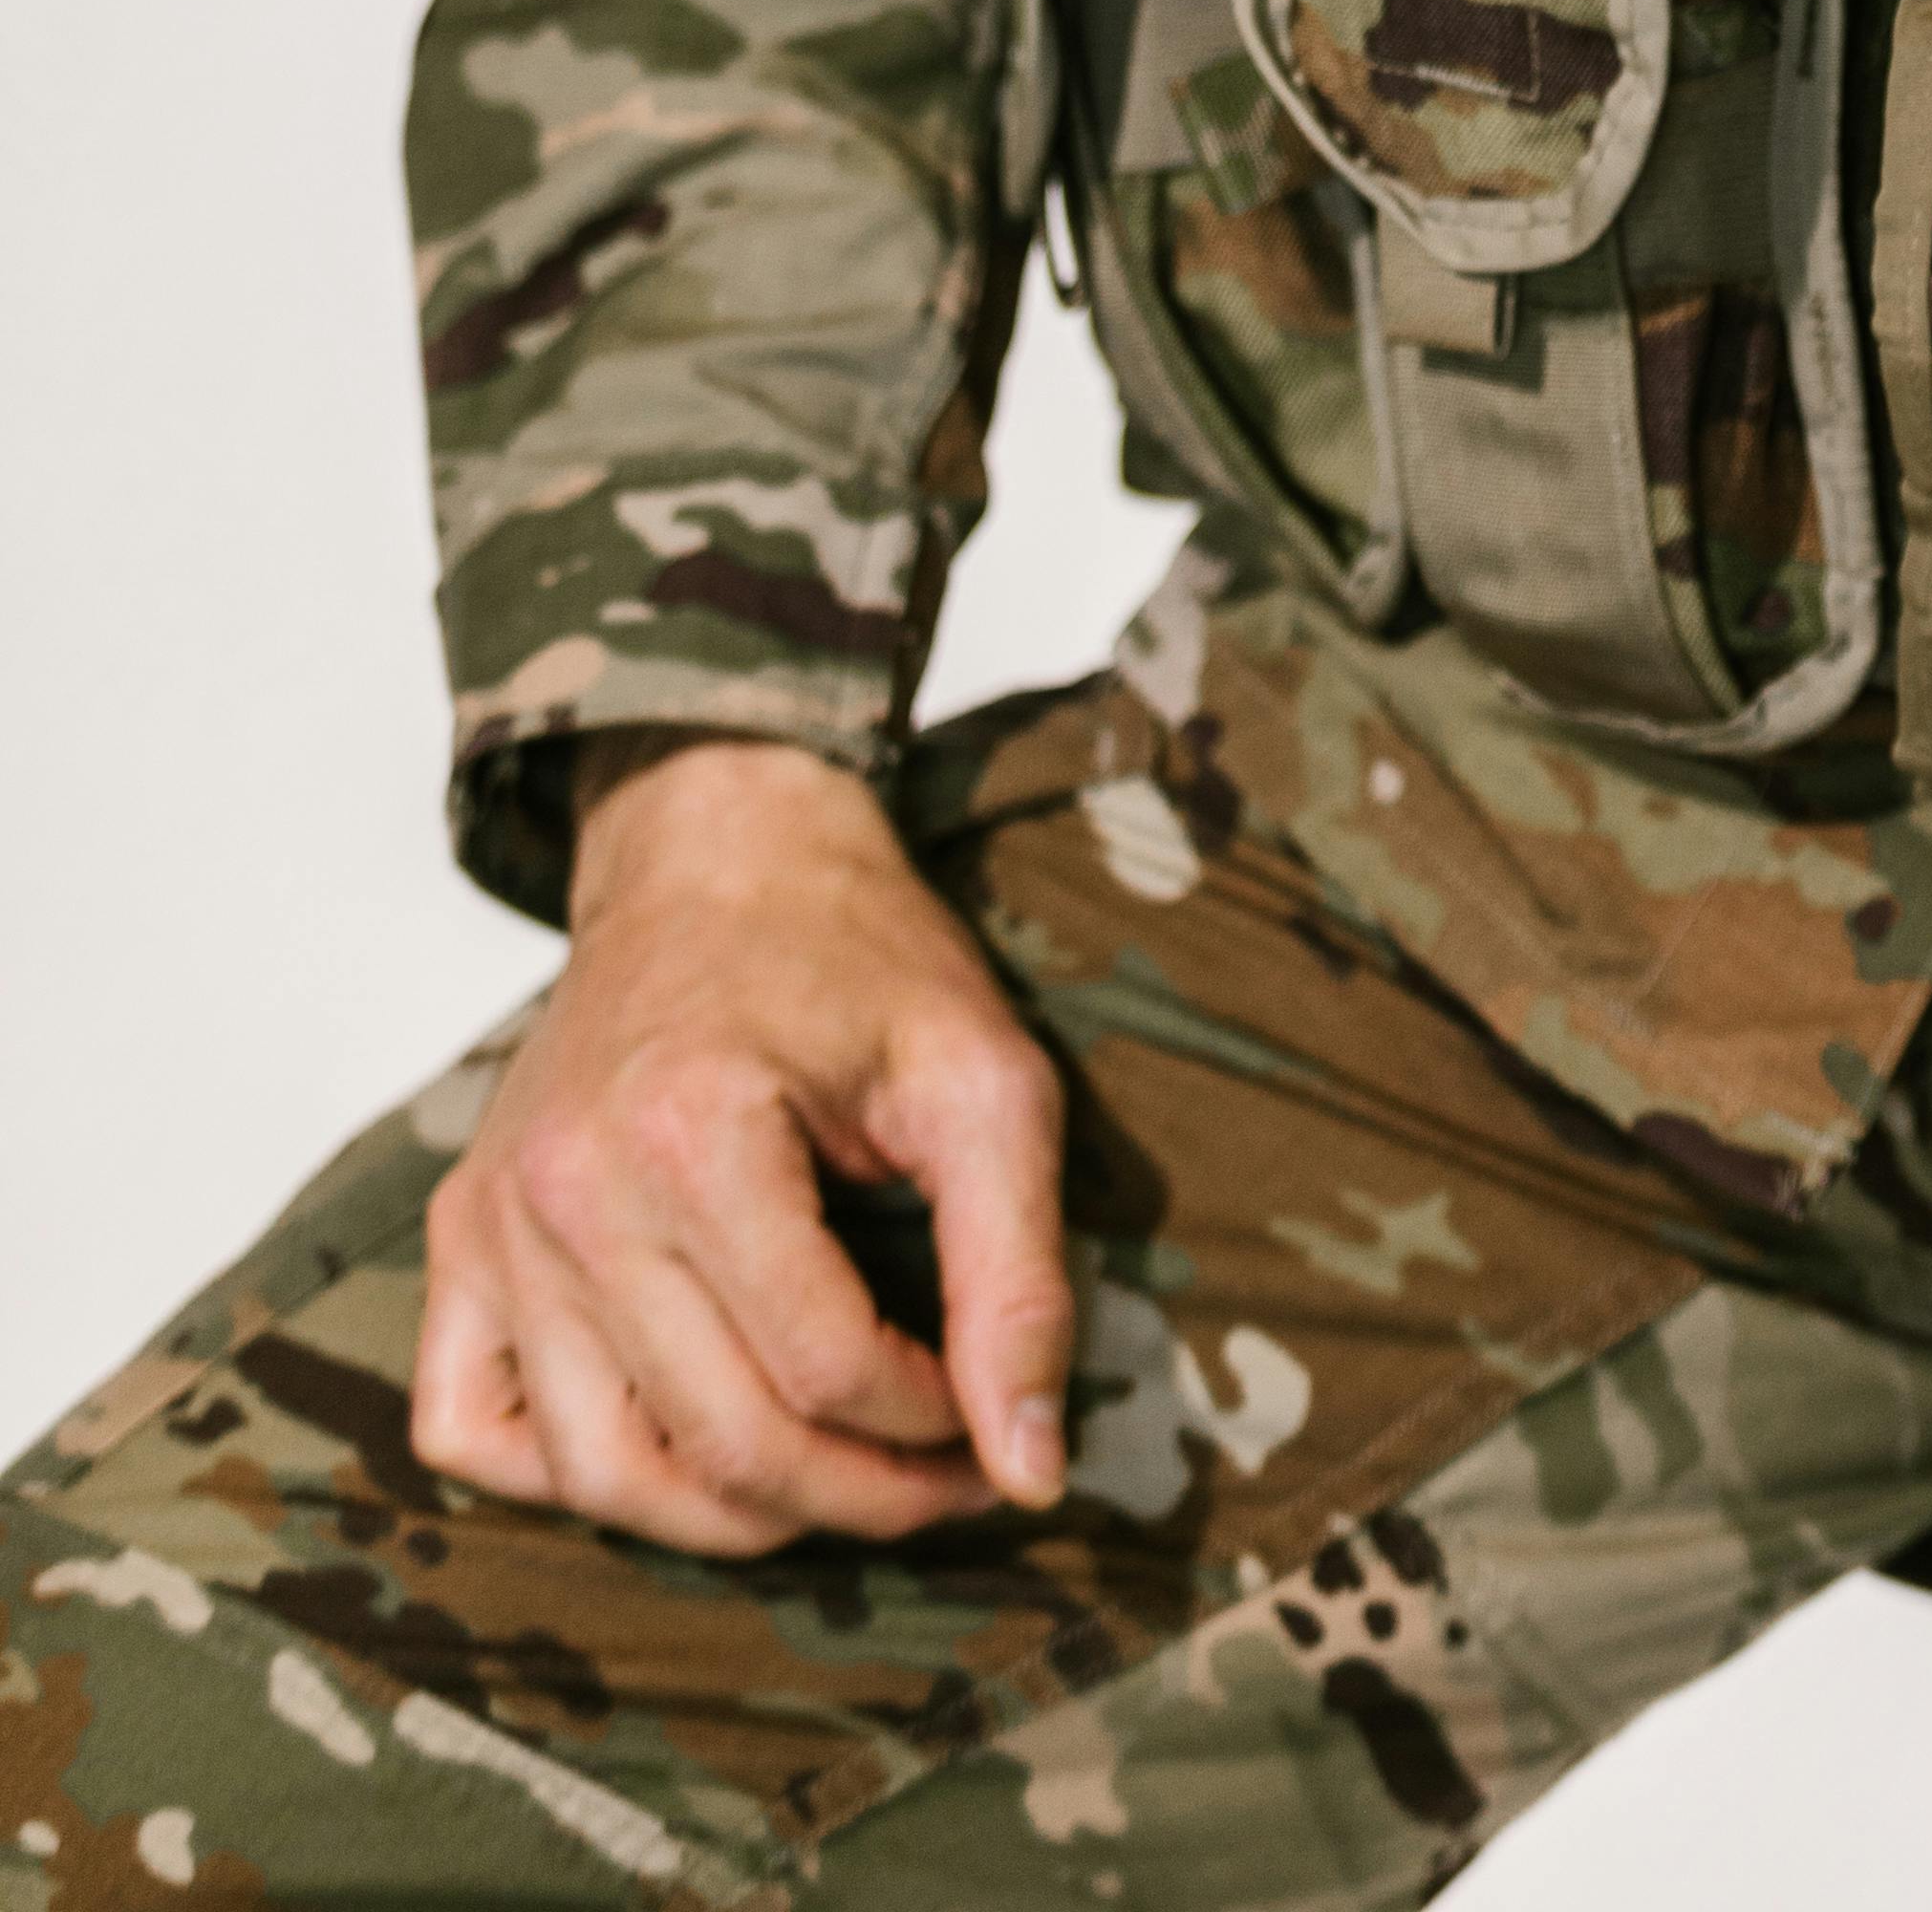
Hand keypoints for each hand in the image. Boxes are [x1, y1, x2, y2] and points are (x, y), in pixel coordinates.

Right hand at [412, 737, 1074, 1556]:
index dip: (931, 1426)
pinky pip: (475, 1434)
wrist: (720, 855)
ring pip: (602, 1475)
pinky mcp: (456, 1238)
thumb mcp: (984, 1080)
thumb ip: (1017, 1272)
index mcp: (695, 1130)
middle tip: (941, 1478)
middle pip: (720, 1440)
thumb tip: (1032, 1472)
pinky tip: (675, 1437)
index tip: (989, 1418)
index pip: (826, 1369)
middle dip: (860, 1495)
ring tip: (831, 1481)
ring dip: (732, 1518)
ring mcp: (495, 1221)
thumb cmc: (859, 961)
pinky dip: (574, 1476)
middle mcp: (570, 1188)